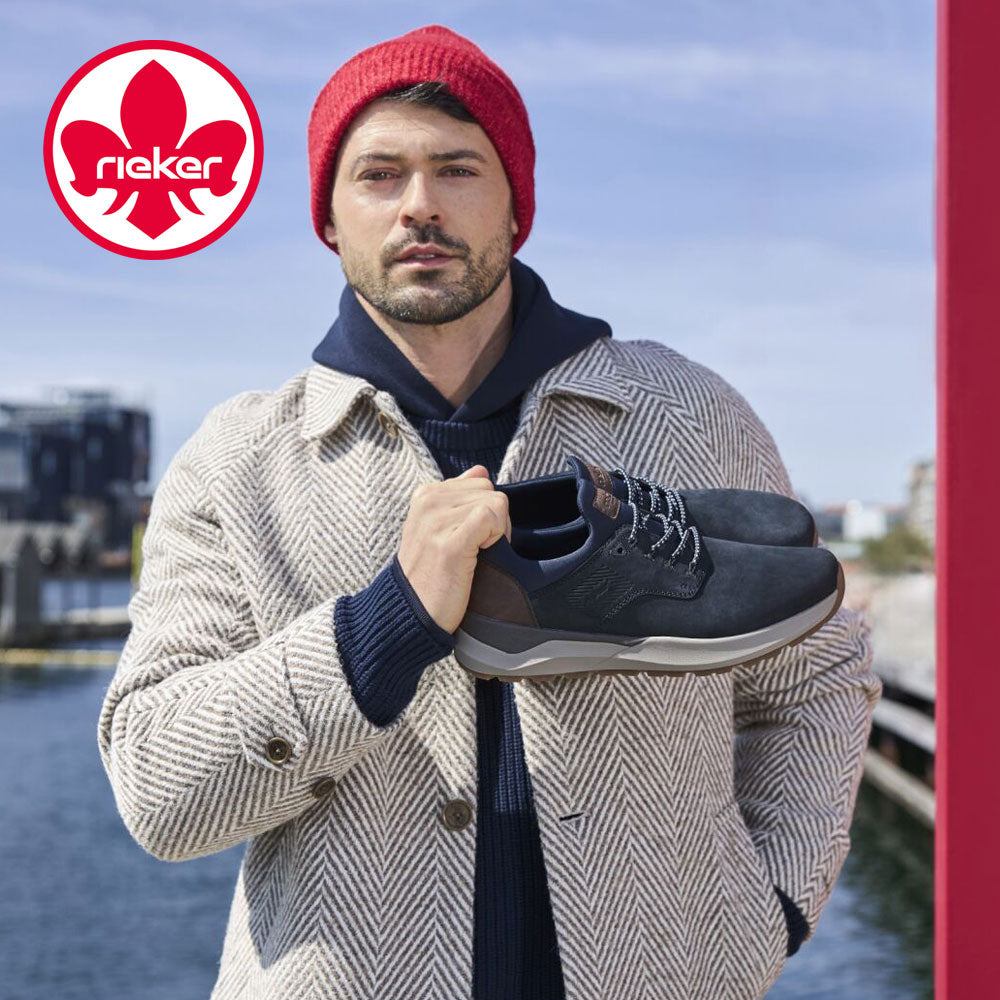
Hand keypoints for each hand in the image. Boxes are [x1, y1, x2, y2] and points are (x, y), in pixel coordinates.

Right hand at [397, 465, 510, 633]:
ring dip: (497, 533)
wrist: (412, 614)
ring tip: (474, 556)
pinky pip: (491, 517)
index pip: (480, 482)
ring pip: (496, 503)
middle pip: (490, 491)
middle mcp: (429, 501)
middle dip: (494, 520)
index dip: (486, 511)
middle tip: (477, 549)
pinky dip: (496, 537)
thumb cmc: (432, 574)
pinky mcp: (449, 542)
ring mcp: (436, 520)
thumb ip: (460, 496)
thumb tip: (481, 470)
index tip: (472, 537)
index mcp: (426, 494)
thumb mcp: (439, 527)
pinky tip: (478, 557)